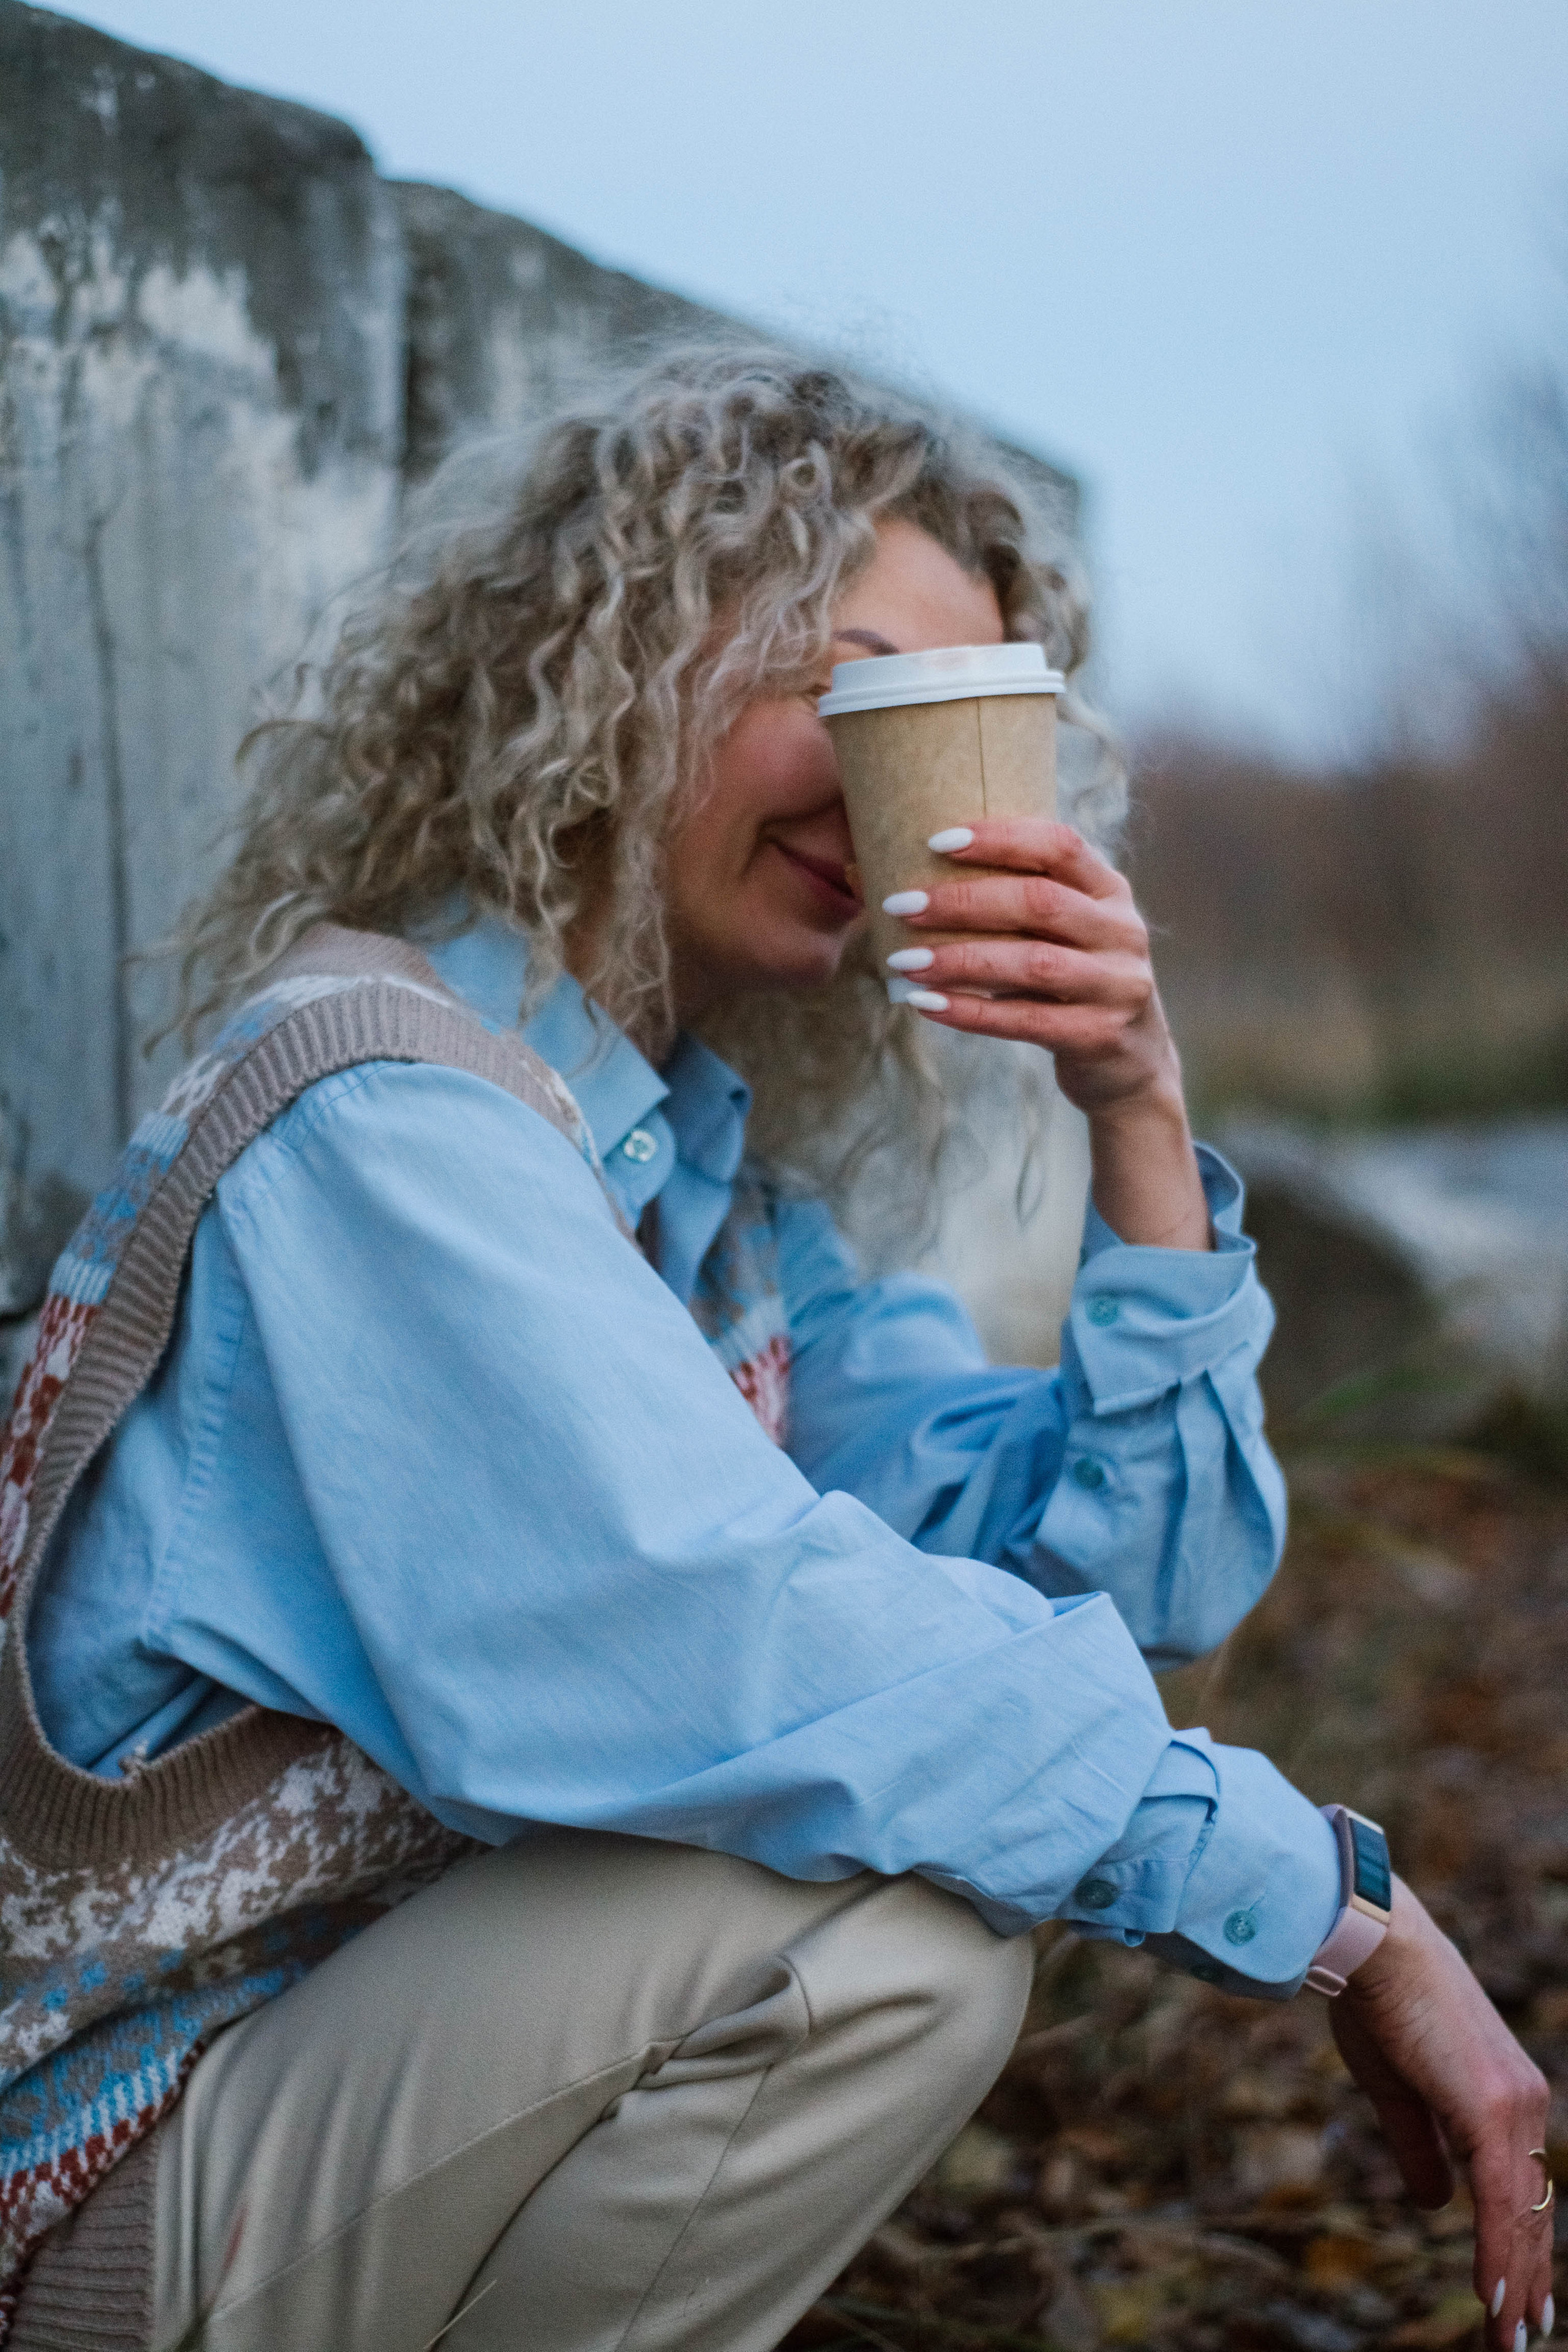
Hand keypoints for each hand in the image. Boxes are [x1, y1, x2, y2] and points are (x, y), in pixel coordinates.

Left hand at [884, 819, 1210, 1248]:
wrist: (1131, 1065)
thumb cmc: (1070, 984)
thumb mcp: (1062, 933)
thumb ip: (1016, 905)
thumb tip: (909, 879)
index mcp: (1109, 890)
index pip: (1060, 845)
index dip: (1001, 838)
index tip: (937, 842)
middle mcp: (1121, 931)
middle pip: (1040, 902)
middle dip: (963, 901)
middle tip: (901, 904)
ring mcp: (1118, 985)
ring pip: (1034, 962)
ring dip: (960, 959)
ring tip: (902, 961)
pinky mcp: (1100, 1035)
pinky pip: (1026, 1021)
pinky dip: (970, 1012)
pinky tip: (926, 1005)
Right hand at [1333, 1878, 1553, 2348]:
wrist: (1376, 1942)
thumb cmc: (1377, 2001)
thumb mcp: (1396, 2090)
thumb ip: (1420, 2148)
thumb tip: (1437, 2204)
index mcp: (1506, 2094)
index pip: (1522, 2189)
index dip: (1521, 2246)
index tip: (1521, 2297)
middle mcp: (1524, 2103)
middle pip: (1531, 2210)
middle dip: (1527, 2279)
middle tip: (1523, 2336)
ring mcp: (1513, 2107)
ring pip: (1521, 2215)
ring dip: (1515, 2283)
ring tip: (1510, 2338)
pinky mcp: (1488, 2111)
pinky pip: (1499, 2202)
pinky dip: (1497, 2254)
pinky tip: (1492, 2297)